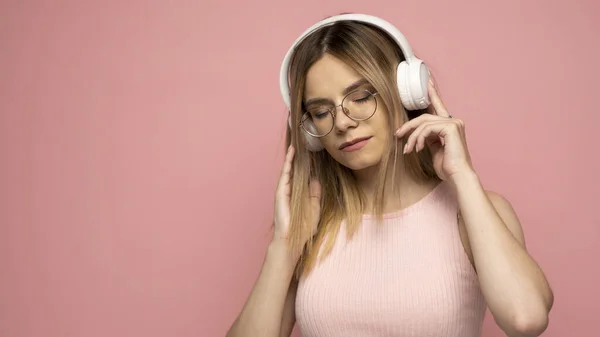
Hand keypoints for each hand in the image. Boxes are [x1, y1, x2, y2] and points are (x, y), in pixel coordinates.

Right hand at [273, 145, 320, 261]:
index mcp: (297, 195)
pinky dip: (288, 164)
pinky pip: (285, 175)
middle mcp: (289, 192)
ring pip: (288, 170)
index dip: (305, 166)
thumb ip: (315, 195)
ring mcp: (283, 191)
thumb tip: (315, 180)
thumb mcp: (314, 209)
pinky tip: (291, 154)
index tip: (311, 155)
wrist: (292, 241)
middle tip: (302, 145)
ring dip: (291, 158)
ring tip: (296, 145)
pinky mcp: (280, 193)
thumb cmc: (302, 228)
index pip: (301, 177)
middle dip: (296, 159)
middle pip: (293, 171)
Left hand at [394, 79, 473, 181]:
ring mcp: (453, 123)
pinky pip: (427, 129)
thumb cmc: (448, 167)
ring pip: (423, 123)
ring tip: (408, 150)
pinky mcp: (451, 128)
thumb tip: (419, 133)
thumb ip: (429, 138)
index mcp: (450, 126)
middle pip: (424, 117)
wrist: (457, 176)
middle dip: (409, 126)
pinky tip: (417, 149)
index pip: (439, 106)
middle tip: (398, 135)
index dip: (433, 94)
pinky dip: (418, 139)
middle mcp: (454, 122)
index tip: (427, 82)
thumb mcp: (435, 149)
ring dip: (412, 137)